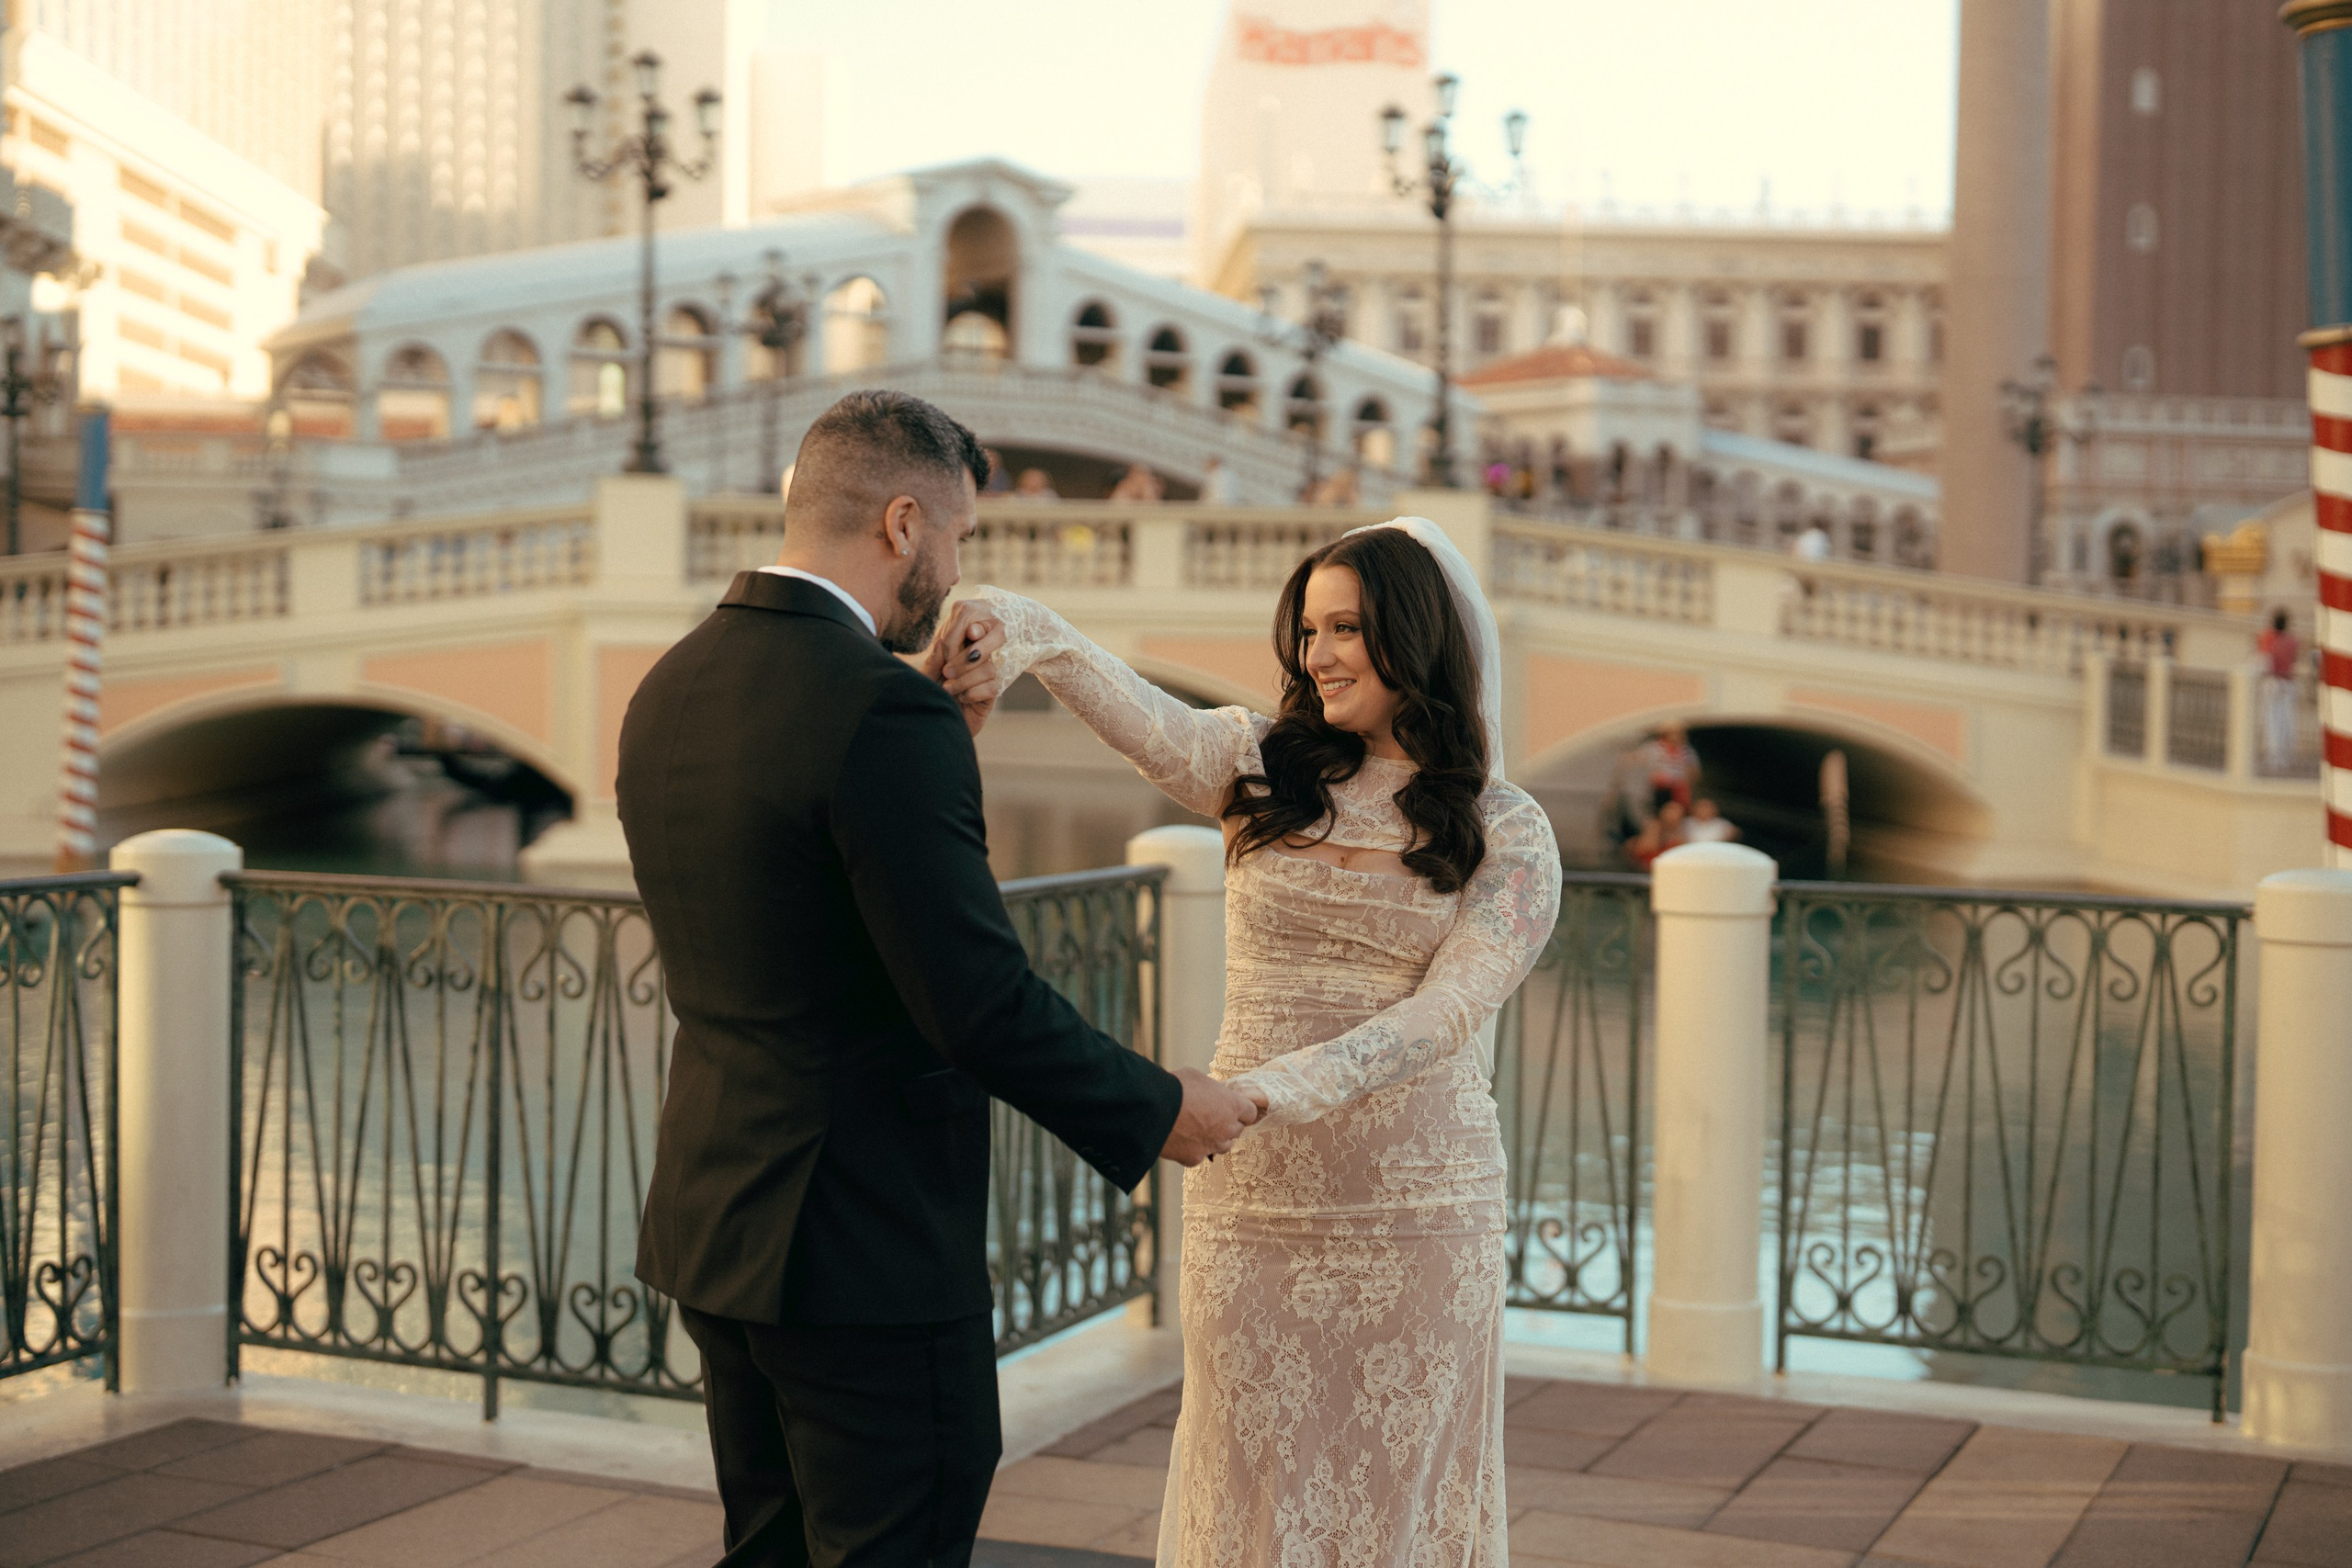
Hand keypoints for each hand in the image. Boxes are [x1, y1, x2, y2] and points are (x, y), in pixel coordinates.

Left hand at [924, 600, 1007, 737]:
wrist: (933, 728)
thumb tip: (941, 641)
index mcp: (960, 655)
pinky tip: (962, 698)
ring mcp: (984, 681)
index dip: (976, 631)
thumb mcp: (927, 678)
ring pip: (988, 669)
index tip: (970, 632)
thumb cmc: (929, 700)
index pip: (974, 637)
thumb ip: (934, 661)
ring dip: (966, 679)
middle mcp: (975, 666)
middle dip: (964, 660)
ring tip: (948, 689)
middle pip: (983, 652)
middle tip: (946, 672)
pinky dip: (975, 692)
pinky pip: (991, 688)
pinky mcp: (989, 699)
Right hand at [1160, 1067, 1263, 1166]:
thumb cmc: (1176, 1087)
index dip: (1242, 1109)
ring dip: (1216, 1139)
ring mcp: (1212, 1146)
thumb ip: (1211, 1090)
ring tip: (1199, 1129)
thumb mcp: (1198, 1078)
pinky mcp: (1194, 1158)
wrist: (1153, 1109)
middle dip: (1228, 1124)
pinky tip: (1181, 1139)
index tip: (1235, 1108)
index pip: (1250, 1112)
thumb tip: (1210, 1094)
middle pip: (1237, 1130)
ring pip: (1222, 1146)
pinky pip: (1199, 1155)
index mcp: (1232, 1105)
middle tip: (1213, 1116)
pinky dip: (1193, 1149)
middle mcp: (1227, 1129)